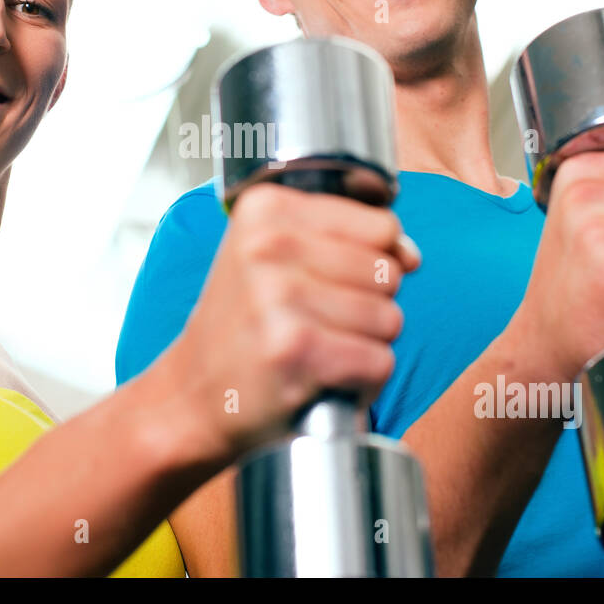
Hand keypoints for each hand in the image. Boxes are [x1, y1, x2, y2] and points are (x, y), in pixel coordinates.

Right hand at [168, 182, 420, 460]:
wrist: (193, 395)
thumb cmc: (245, 324)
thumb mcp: (276, 258)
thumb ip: (350, 240)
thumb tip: (411, 255)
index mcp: (265, 208)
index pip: (382, 226)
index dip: (374, 261)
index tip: (329, 281)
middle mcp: (268, 246)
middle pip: (389, 274)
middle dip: (370, 306)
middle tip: (316, 322)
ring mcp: (280, 298)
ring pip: (390, 319)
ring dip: (366, 345)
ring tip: (319, 349)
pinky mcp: (296, 350)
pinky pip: (379, 362)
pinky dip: (363, 381)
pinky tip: (322, 378)